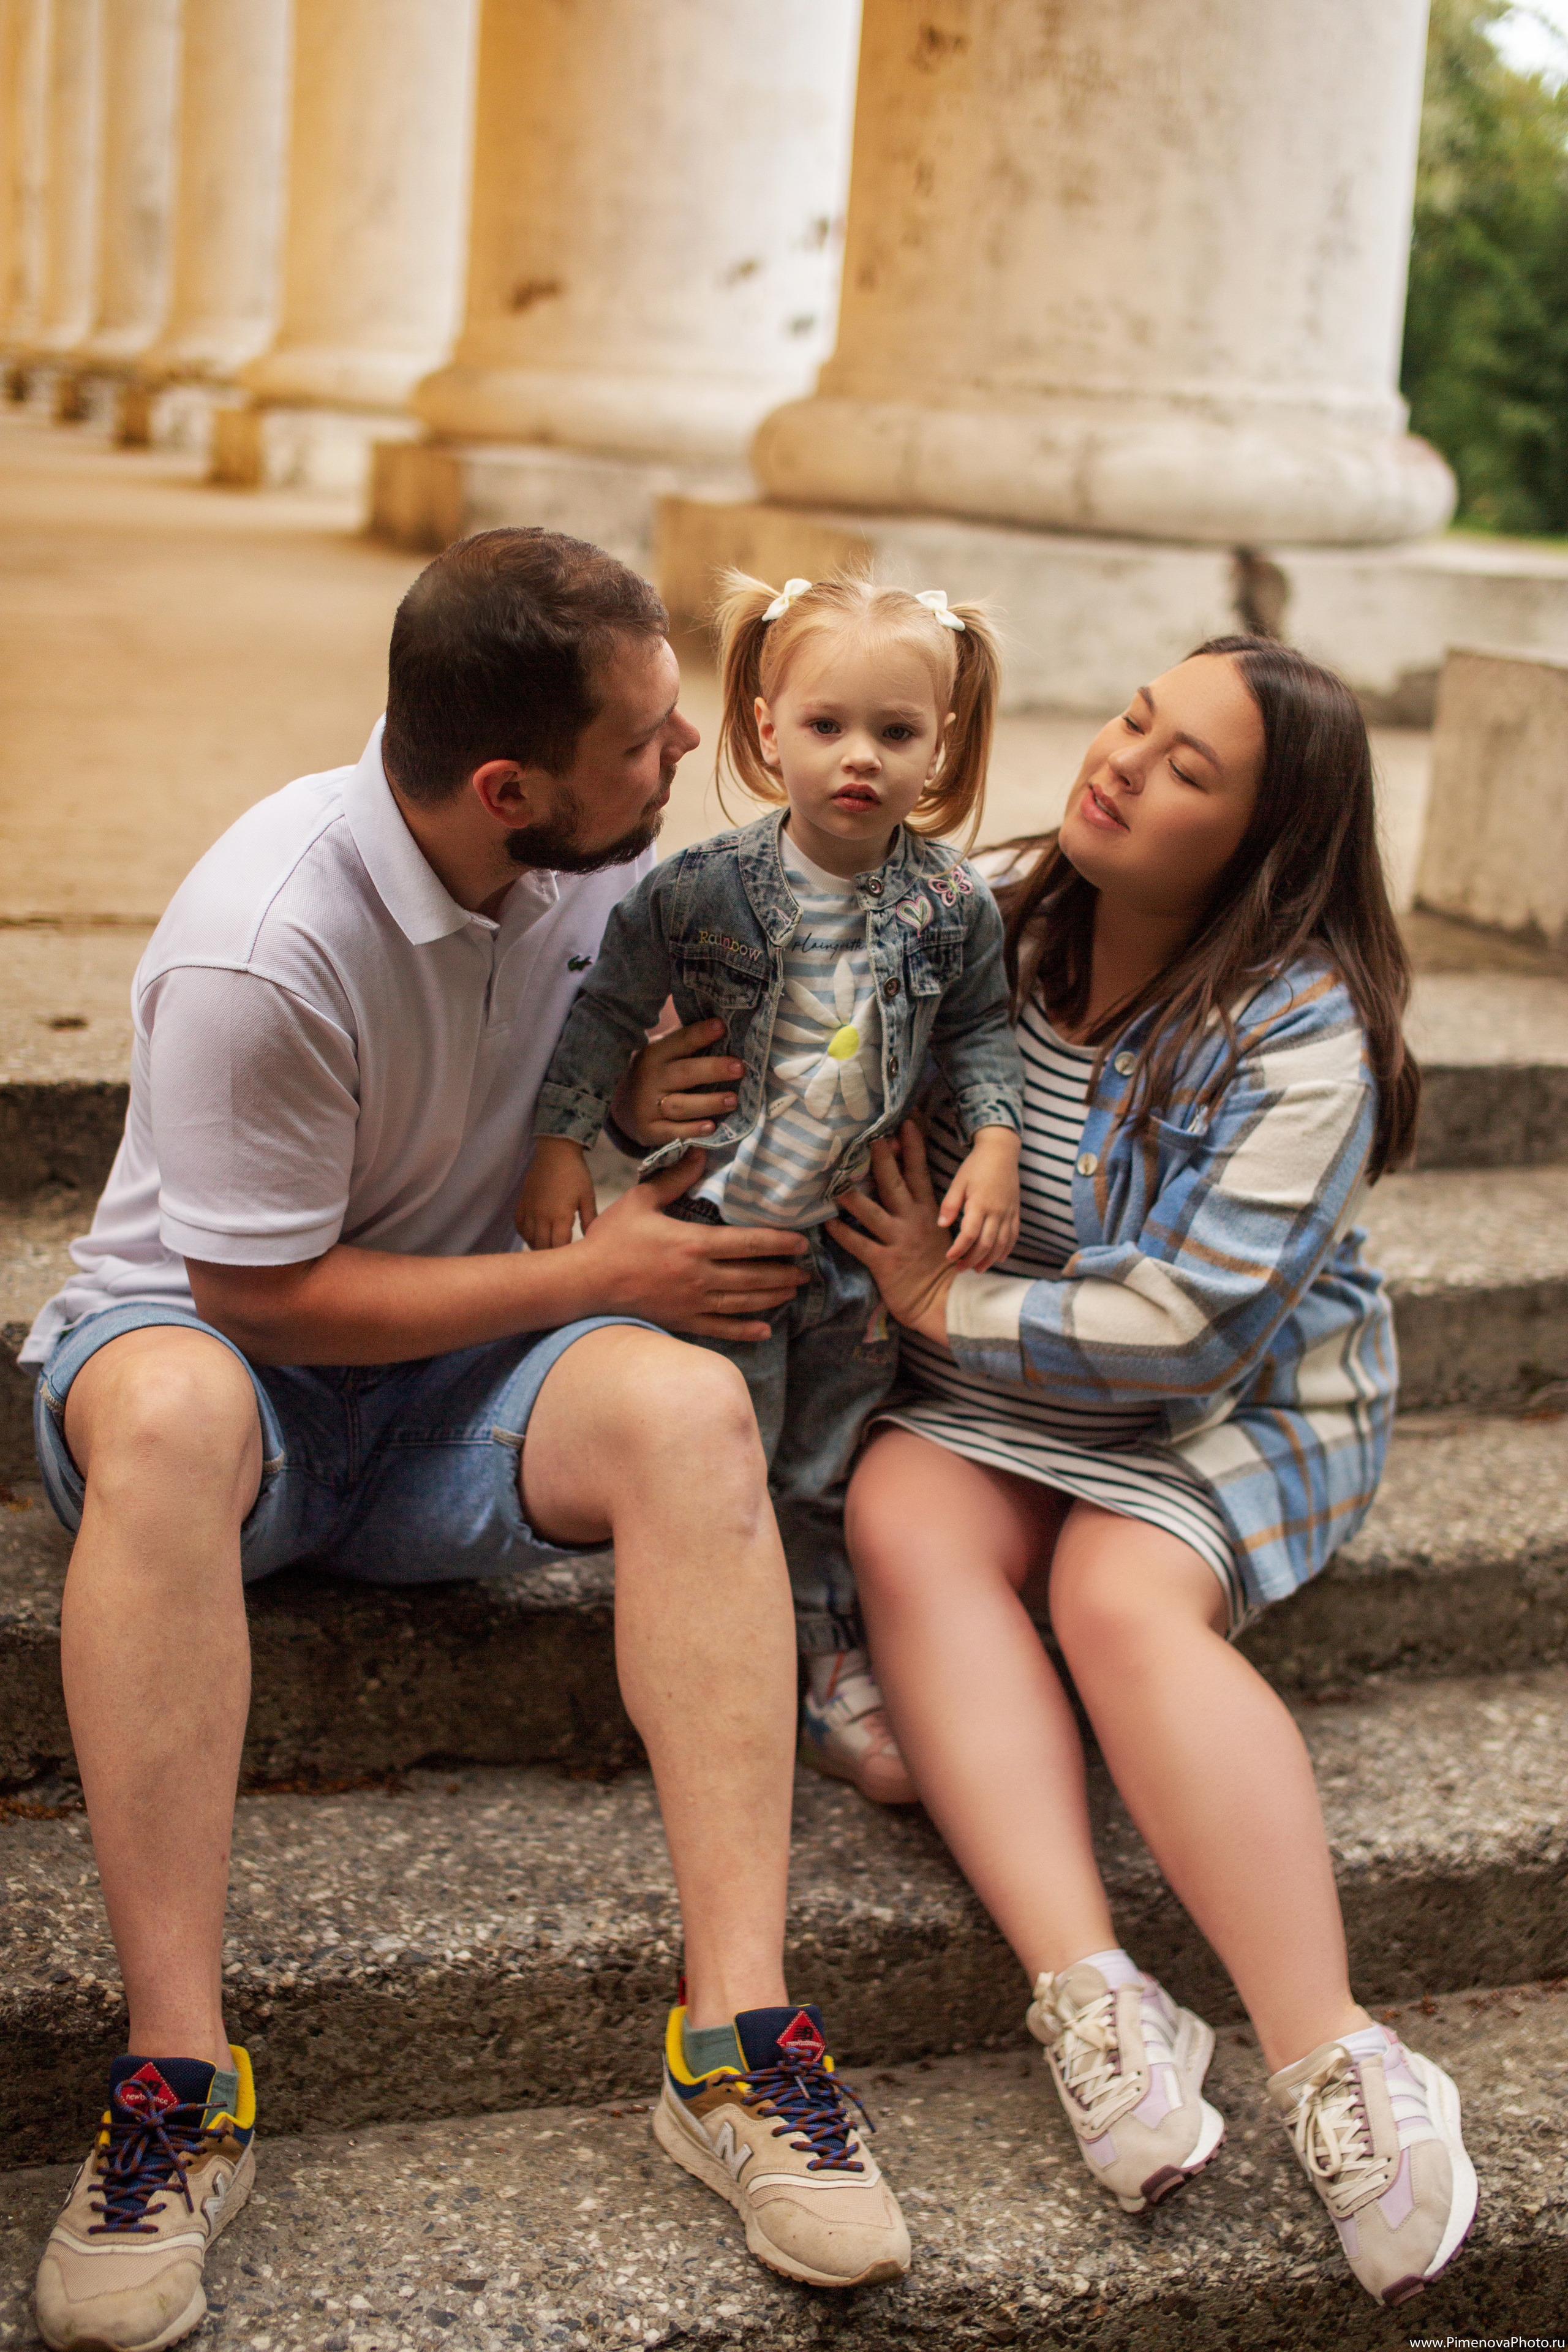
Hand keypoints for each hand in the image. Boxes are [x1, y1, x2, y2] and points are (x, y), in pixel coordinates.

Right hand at [516, 1137, 597, 1248]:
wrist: (555, 1151)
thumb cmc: (575, 1173)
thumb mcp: (587, 1196)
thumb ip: (590, 1219)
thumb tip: (591, 1237)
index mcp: (560, 1216)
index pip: (558, 1246)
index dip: (564, 1256)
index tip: (571, 1259)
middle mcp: (542, 1215)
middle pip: (542, 1246)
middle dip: (551, 1255)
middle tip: (559, 1259)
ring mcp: (530, 1209)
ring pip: (529, 1238)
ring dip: (537, 1246)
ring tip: (547, 1249)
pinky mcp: (522, 1202)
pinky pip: (519, 1225)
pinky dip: (525, 1234)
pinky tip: (533, 1235)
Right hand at [576, 1149, 808, 1339]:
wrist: (585, 1282)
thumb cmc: (610, 1240)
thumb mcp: (640, 1200)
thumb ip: (674, 1179)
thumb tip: (699, 1154)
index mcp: (693, 1244)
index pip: (748, 1243)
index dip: (779, 1243)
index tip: (801, 1243)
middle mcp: (699, 1277)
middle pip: (753, 1276)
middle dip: (783, 1273)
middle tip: (806, 1271)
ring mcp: (691, 1303)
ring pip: (743, 1303)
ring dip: (772, 1298)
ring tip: (792, 1291)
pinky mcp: (681, 1322)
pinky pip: (720, 1329)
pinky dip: (745, 1330)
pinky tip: (764, 1329)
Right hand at [613, 1016, 744, 1148]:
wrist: (619, 1108)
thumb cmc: (654, 1076)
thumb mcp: (661, 1056)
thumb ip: (685, 1046)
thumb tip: (724, 1030)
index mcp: (654, 1055)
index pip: (679, 1042)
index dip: (700, 1034)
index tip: (722, 1026)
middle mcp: (650, 1079)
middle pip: (684, 1073)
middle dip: (713, 1069)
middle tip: (739, 1068)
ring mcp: (648, 1107)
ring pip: (681, 1105)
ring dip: (709, 1103)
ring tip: (733, 1100)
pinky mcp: (649, 1131)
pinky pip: (673, 1132)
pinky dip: (692, 1130)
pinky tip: (710, 1126)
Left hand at [827, 1122, 956, 1346]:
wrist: (947, 1301)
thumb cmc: (942, 1266)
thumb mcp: (938, 1231)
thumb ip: (922, 1208)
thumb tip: (906, 1184)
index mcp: (929, 1211)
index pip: (919, 1172)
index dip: (913, 1146)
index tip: (905, 1123)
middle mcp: (913, 1220)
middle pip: (895, 1182)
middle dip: (881, 1158)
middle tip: (869, 1136)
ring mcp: (898, 1240)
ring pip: (872, 1211)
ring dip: (852, 1195)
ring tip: (834, 1179)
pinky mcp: (884, 1262)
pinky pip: (859, 1244)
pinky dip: (841, 1233)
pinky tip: (826, 1222)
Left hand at [936, 1125, 1020, 1272]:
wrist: (1001, 1151)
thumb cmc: (976, 1166)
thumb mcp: (959, 1181)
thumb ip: (950, 1204)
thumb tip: (942, 1225)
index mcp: (980, 1203)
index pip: (969, 1234)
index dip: (959, 1249)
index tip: (950, 1258)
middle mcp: (996, 1211)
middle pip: (986, 1244)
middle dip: (973, 1260)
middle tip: (960, 1269)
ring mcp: (1008, 1212)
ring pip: (1001, 1243)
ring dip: (990, 1259)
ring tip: (978, 1269)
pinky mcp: (1015, 1211)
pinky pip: (1014, 1235)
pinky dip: (1007, 1249)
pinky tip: (999, 1258)